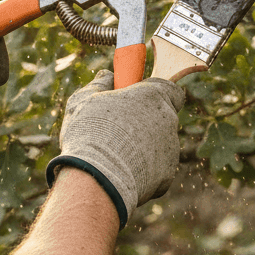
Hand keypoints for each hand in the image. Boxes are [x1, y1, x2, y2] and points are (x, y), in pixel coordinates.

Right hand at [46, 69, 185, 227]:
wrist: (97, 179)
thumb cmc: (89, 133)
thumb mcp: (84, 99)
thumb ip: (100, 83)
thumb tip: (107, 75)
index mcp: (152, 96)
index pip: (169, 89)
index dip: (153, 93)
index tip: (135, 97)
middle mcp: (168, 120)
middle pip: (162, 116)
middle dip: (144, 121)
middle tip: (118, 127)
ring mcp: (171, 149)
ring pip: (159, 144)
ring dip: (142, 146)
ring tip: (114, 154)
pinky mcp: (167, 176)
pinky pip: (156, 169)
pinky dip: (142, 170)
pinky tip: (120, 172)